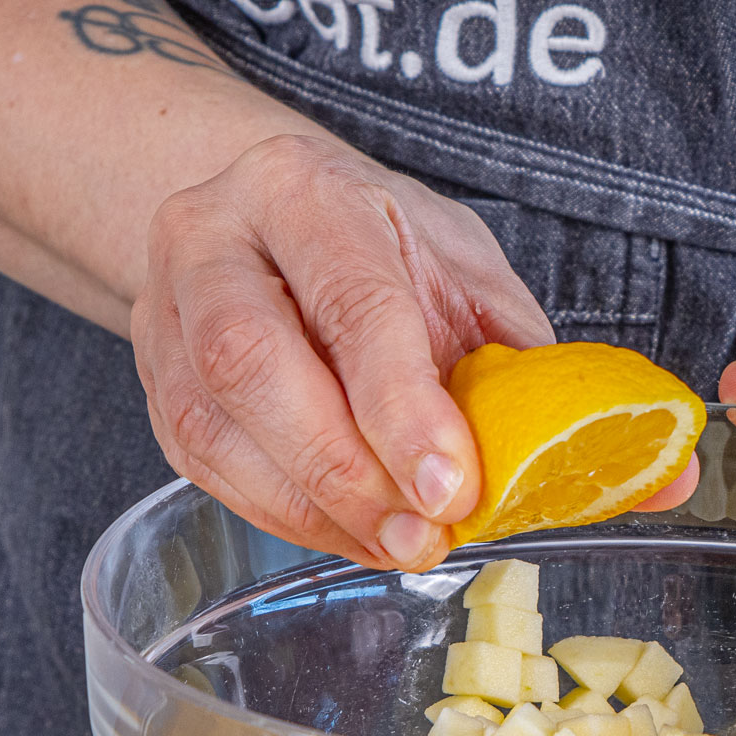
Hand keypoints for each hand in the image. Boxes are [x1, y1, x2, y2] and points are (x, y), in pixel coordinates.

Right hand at [132, 133, 552, 570]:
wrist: (276, 223)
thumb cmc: (380, 246)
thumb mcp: (462, 270)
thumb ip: (512, 355)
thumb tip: (582, 462)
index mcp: (303, 190)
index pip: (350, 302)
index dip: (401, 406)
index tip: (450, 487)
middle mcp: (211, 238)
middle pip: (252, 361)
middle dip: (345, 469)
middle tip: (420, 535)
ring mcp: (164, 311)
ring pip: (213, 424)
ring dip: (313, 507)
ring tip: (395, 546)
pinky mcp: (154, 383)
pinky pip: (203, 465)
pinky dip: (282, 515)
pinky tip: (348, 534)